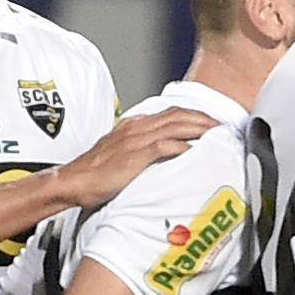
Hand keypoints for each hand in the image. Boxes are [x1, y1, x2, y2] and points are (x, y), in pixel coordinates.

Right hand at [55, 108, 213, 209]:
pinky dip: (182, 146)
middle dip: (203, 118)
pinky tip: (195, 151)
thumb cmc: (93, 173)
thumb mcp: (118, 154)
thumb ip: (139, 149)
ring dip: (199, 128)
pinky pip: (165, 146)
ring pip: (176, 126)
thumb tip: (159, 154)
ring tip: (216, 134)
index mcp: (134, 125)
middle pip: (178, 115)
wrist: (73, 181)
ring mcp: (136, 140)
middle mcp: (137, 128)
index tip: (209, 122)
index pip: (170, 113)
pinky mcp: (135, 155)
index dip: (193, 115)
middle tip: (221, 126)